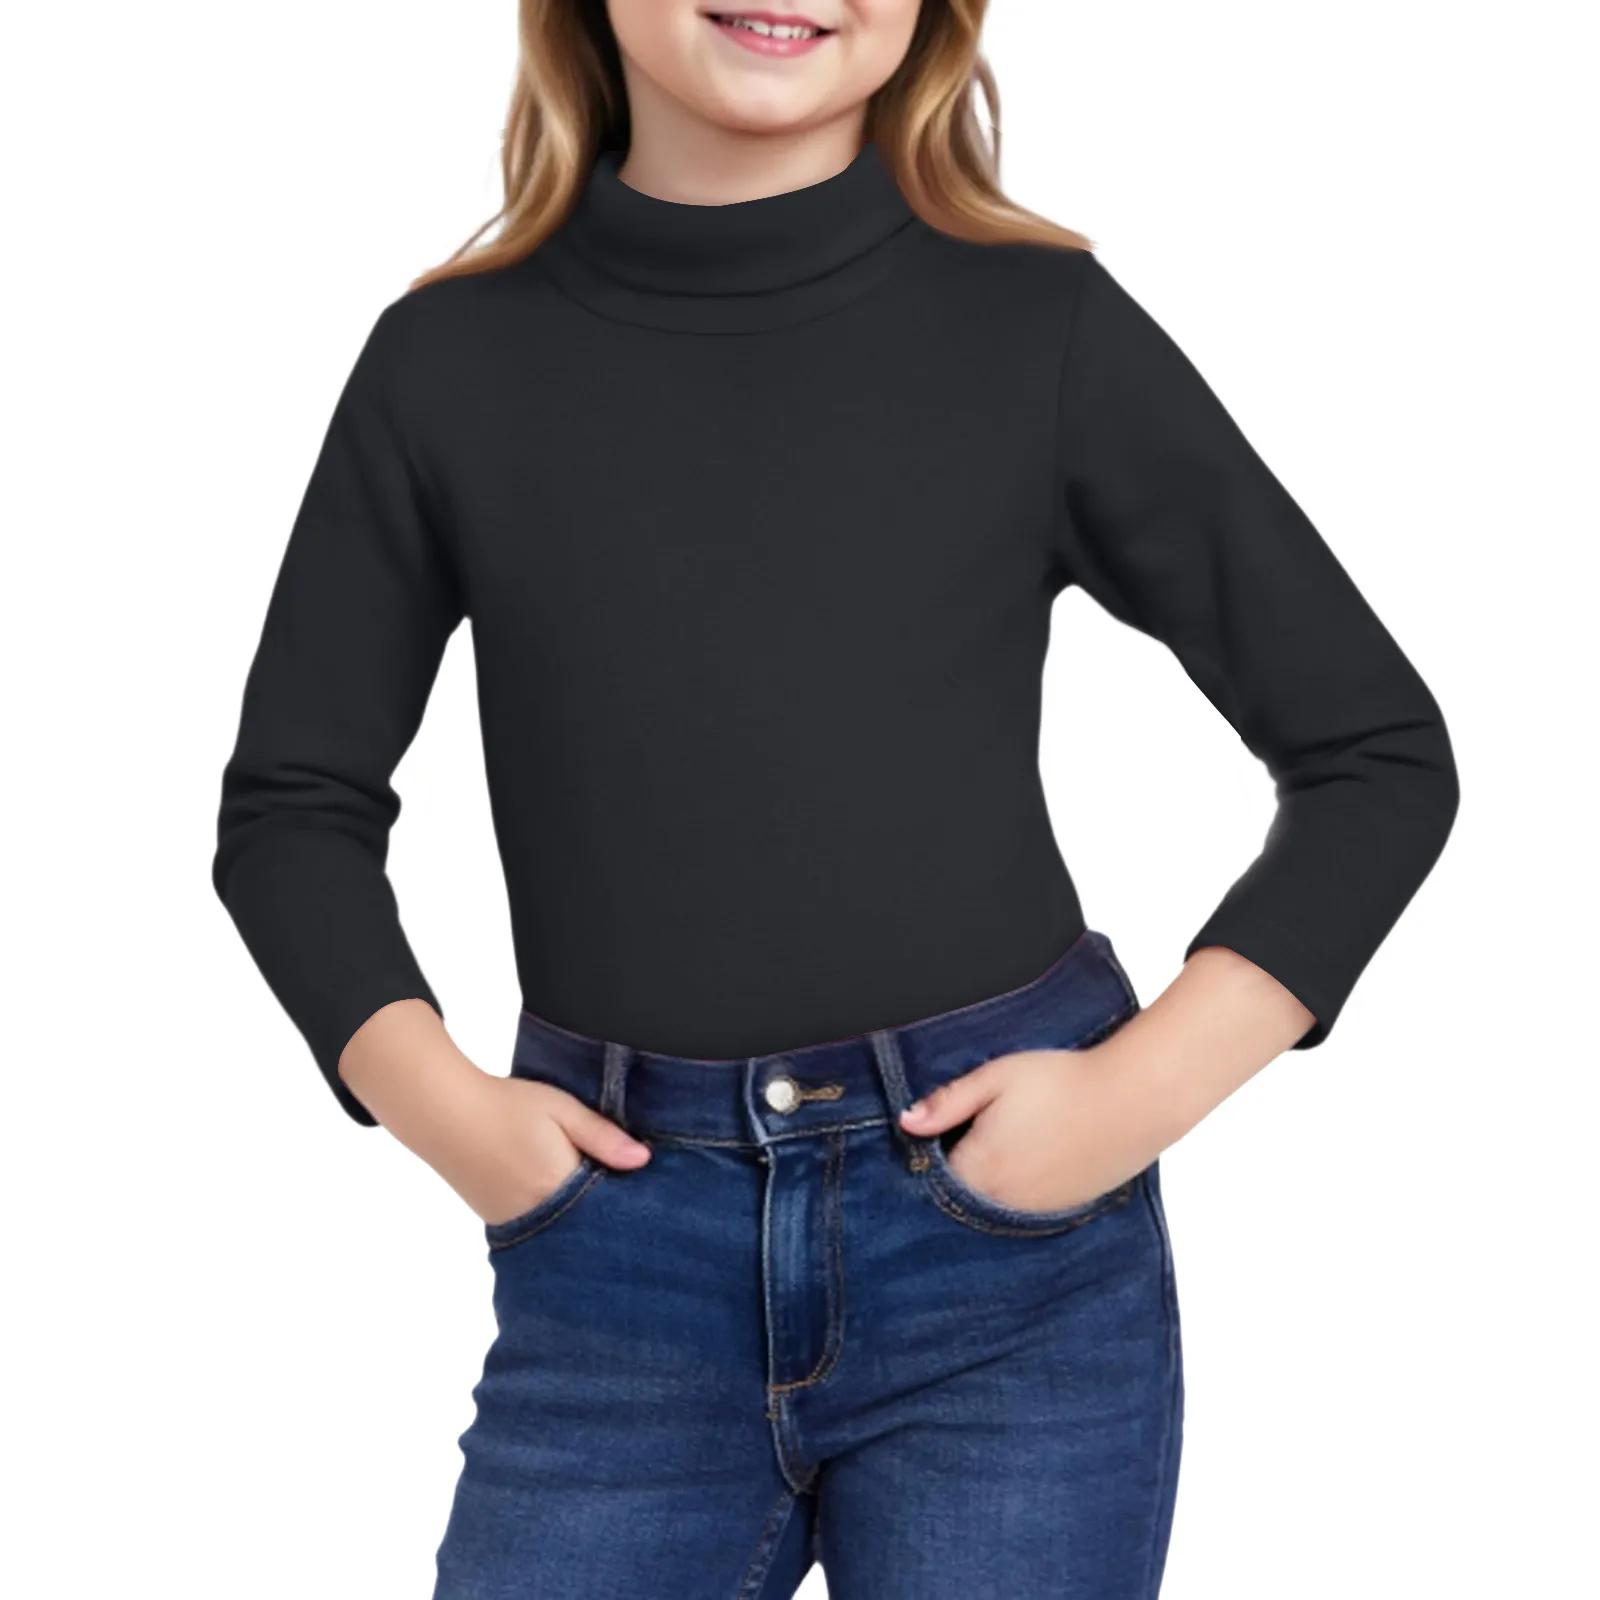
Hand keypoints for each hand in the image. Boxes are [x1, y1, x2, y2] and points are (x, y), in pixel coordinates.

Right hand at [442, 1072, 652, 1226]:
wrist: (445, 1113)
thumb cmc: (507, 1105)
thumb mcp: (562, 1109)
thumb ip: (602, 1135)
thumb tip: (643, 1160)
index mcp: (558, 1185)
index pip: (608, 1208)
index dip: (628, 1201)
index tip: (647, 1193)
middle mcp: (538, 1213)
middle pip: (588, 1227)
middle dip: (608, 1217)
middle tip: (629, 1200)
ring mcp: (515, 1222)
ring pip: (564, 1231)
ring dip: (581, 1218)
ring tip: (598, 1197)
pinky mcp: (499, 1220)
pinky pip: (541, 1229)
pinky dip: (557, 1218)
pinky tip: (565, 1198)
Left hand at [898, 1041, 1169, 1213]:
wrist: (1134, 1097)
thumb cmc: (1064, 1081)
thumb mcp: (996, 1077)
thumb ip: (947, 1102)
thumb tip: (907, 1122)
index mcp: (980, 1168)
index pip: (931, 1177)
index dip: (931, 1152)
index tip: (938, 1130)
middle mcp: (1004, 1201)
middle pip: (959, 1196)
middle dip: (958, 1170)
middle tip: (975, 1132)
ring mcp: (1035, 1211)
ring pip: (992, 1205)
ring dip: (989, 1182)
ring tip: (1008, 1142)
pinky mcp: (1063, 1210)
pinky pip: (1024, 1209)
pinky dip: (1019, 1189)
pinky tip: (1032, 1157)